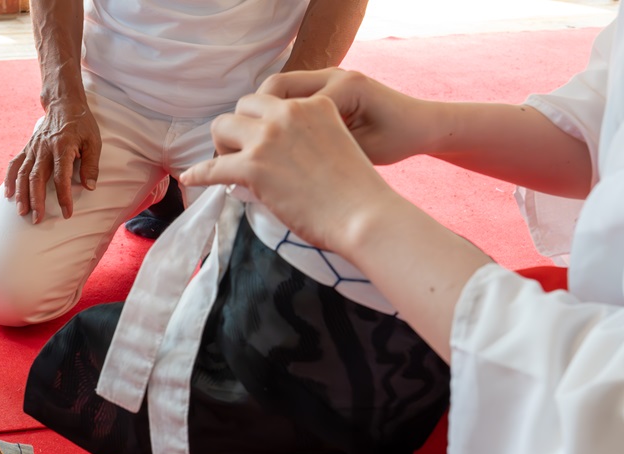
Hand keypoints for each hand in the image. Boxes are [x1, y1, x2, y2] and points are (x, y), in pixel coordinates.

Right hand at [4, 99, 100, 223]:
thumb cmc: (81, 124)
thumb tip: (90, 186)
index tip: (67, 213)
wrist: (64, 103)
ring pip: (24, 174)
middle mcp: (45, 148)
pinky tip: (8, 194)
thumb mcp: (94, 142)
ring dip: (22, 194)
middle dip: (36, 200)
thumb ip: (91, 165)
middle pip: (37, 178)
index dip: (64, 197)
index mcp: (63, 147)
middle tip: (37, 219)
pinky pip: (15, 165)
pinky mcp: (27, 148)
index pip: (61, 177)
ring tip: (22, 212)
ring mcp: (33, 148)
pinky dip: (10, 179)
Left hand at [180, 91, 403, 253]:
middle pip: (242, 106)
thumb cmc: (357, 191)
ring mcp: (268, 138)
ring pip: (222, 127)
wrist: (363, 215)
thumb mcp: (335, 143)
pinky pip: (212, 167)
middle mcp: (288, 112)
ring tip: (228, 167)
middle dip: (238, 128)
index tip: (258, 140)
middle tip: (240, 154)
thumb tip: (275, 155)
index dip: (259, 121)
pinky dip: (198, 174)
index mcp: (313, 103)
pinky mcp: (253, 166)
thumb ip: (307, 137)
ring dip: (221, 146)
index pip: (271, 100)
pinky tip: (190, 179)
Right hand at [255, 68, 435, 164]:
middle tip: (236, 153)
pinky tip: (270, 143)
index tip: (239, 165)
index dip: (256, 137)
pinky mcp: (325, 87)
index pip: (283, 106)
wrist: (418, 124)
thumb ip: (317, 158)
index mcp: (344, 89)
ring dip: (258, 118)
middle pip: (271, 90)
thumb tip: (267, 175)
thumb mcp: (359, 155)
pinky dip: (273, 116)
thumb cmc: (396, 142)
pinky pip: (288, 97)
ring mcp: (327, 79)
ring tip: (249, 148)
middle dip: (248, 120)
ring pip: (275, 91)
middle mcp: (333, 77)